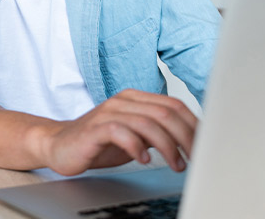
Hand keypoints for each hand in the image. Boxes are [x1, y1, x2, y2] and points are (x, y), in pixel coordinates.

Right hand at [37, 89, 196, 175]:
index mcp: (135, 98)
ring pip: (148, 123)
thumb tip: (190, 141)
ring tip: (176, 164)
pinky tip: (144, 159)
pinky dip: (137, 146)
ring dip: (167, 146)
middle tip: (195, 158)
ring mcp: (109, 112)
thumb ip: (157, 133)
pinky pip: (121, 132)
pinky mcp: (95, 128)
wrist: (59, 144)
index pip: (174, 105)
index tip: (205, 144)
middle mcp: (123, 101)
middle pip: (165, 113)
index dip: (193, 124)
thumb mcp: (135, 136)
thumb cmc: (98, 142)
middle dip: (186, 137)